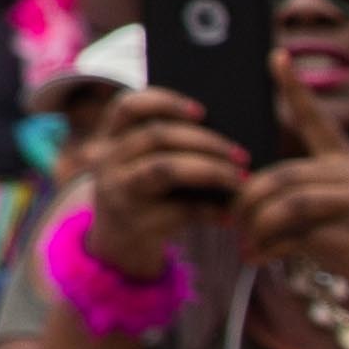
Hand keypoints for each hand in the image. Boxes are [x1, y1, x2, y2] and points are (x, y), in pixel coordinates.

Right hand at [78, 85, 247, 275]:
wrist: (119, 246)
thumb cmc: (145, 193)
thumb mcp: (139, 165)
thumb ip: (167, 146)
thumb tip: (228, 135)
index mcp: (110, 138)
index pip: (128, 106)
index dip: (165, 102)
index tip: (203, 111)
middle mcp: (108, 162)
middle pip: (156, 136)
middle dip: (205, 141)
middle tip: (240, 154)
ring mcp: (120, 194)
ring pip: (166, 170)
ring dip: (210, 170)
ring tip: (239, 178)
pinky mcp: (137, 225)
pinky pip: (181, 211)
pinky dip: (212, 211)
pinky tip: (231, 212)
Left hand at [234, 81, 348, 333]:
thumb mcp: (344, 208)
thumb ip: (305, 194)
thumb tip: (249, 195)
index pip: (318, 119)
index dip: (295, 89)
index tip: (276, 56)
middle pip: (282, 176)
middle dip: (247, 200)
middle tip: (231, 219)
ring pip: (287, 206)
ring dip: (257, 227)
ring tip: (246, 244)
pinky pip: (299, 238)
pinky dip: (270, 249)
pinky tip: (260, 259)